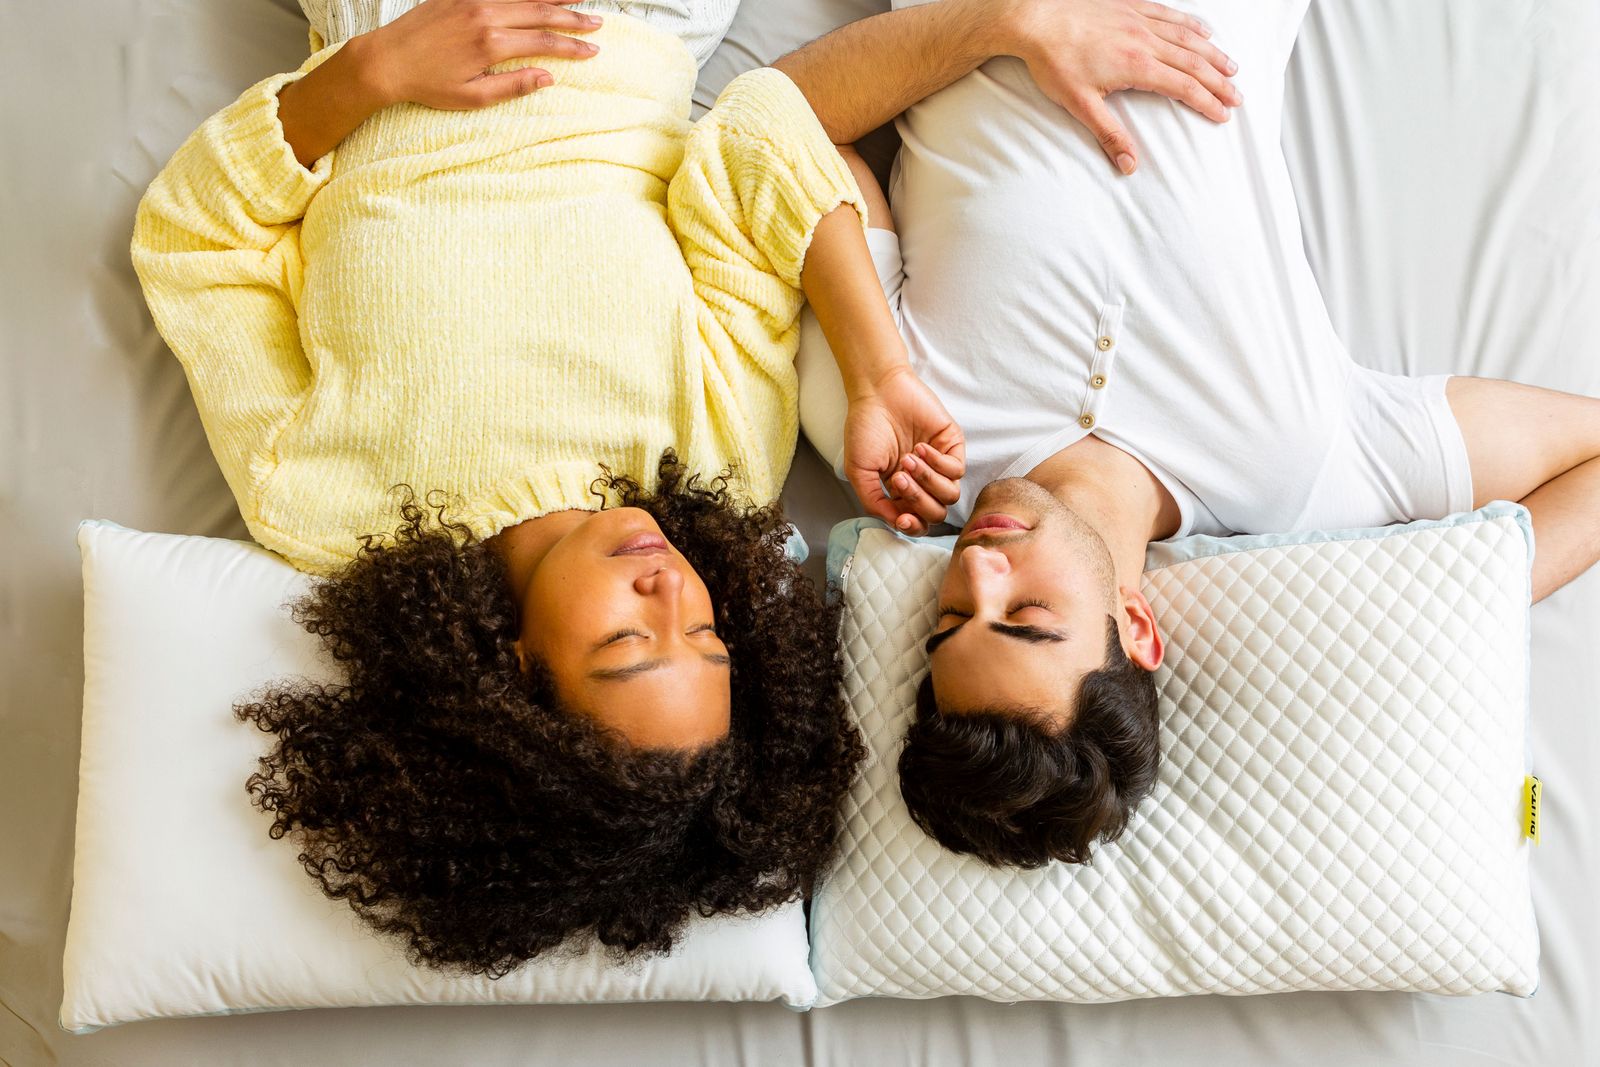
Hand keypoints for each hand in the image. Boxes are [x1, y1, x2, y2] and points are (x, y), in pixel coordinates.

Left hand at [358, 0, 602, 109]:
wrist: (385, 60)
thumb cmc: (426, 84)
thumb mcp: (472, 97)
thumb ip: (513, 86)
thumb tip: (548, 79)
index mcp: (490, 44)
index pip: (543, 42)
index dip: (571, 47)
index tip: (593, 51)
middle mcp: (484, 14)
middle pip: (540, 11)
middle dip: (572, 17)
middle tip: (597, 22)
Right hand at [844, 366, 965, 534]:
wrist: (878, 393)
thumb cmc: (865, 428)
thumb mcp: (859, 472)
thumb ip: (874, 502)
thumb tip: (895, 523)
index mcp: (902, 491)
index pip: (918, 521)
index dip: (913, 525)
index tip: (901, 517)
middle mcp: (923, 480)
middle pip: (936, 512)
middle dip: (918, 500)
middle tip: (899, 478)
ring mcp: (940, 464)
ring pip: (949, 495)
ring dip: (927, 480)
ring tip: (908, 459)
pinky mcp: (952, 446)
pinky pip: (956, 470)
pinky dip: (938, 463)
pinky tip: (920, 447)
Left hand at [1004, 0, 1241, 173]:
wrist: (1036, 19)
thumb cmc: (1053, 61)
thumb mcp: (1079, 104)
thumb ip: (1108, 134)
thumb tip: (1128, 165)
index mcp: (1137, 66)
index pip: (1183, 87)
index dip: (1206, 102)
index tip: (1223, 115)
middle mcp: (1145, 41)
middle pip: (1193, 63)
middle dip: (1218, 82)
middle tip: (1237, 96)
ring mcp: (1139, 21)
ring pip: (1187, 38)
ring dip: (1212, 54)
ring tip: (1232, 67)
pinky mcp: (1130, 7)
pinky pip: (1169, 15)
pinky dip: (1190, 24)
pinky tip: (1203, 31)